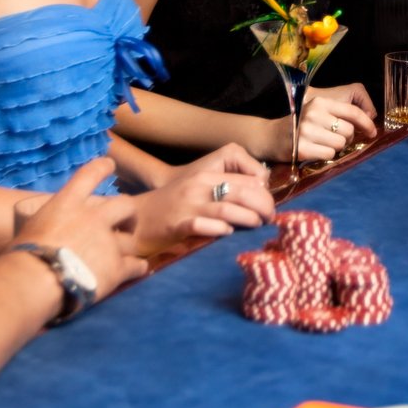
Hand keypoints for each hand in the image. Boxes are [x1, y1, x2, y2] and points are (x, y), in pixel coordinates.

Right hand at [8, 157, 147, 300]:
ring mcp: (108, 242)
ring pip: (132, 238)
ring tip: (129, 251)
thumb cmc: (23, 255)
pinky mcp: (117, 267)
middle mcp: (94, 218)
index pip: (90, 174)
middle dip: (127, 213)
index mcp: (69, 204)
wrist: (36, 281)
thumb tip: (33, 238)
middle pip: (124, 204)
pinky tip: (137, 270)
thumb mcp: (29, 229)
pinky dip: (137, 268)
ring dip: (130, 244)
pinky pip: (136, 265)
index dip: (102, 168)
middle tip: (124, 223)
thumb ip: (42, 226)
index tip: (109, 165)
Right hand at [129, 146, 273, 255]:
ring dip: (248, 218)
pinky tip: (228, 233)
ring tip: (257, 224)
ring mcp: (187, 205)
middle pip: (241, 192)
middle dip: (263, 206)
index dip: (264, 193)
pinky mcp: (177, 225)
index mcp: (206, 175)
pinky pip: (203, 225)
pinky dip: (220, 229)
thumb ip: (225, 186)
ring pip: (227, 208)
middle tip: (270, 218)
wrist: (137, 218)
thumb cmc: (174, 205)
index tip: (270, 205)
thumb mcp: (199, 188)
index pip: (245, 179)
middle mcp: (197, 186)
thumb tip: (259, 190)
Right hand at [292, 84, 378, 160]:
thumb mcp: (318, 111)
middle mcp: (314, 114)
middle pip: (349, 131)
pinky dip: (326, 155)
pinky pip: (329, 155)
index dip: (366, 123)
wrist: (271, 136)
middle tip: (335, 138)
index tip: (372, 131)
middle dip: (347, 138)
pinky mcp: (302, 148)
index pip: (353, 112)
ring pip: (340, 144)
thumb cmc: (300, 124)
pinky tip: (315, 150)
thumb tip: (370, 121)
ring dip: (336, 147)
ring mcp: (306, 131)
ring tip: (323, 143)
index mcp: (320, 102)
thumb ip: (340, 113)